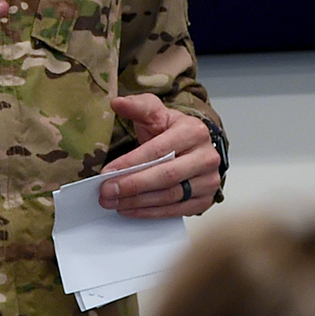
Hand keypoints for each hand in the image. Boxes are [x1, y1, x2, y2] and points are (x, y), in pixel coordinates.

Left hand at [99, 95, 221, 217]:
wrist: (193, 148)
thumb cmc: (170, 131)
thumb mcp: (155, 113)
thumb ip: (138, 106)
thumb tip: (117, 102)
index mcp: (193, 132)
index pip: (158, 150)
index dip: (131, 163)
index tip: (106, 173)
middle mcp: (206, 157)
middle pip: (165, 176)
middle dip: (131, 186)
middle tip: (105, 192)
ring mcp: (209, 180)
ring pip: (170, 196)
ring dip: (137, 202)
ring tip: (112, 202)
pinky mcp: (206, 199)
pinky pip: (176, 210)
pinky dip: (150, 212)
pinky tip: (129, 209)